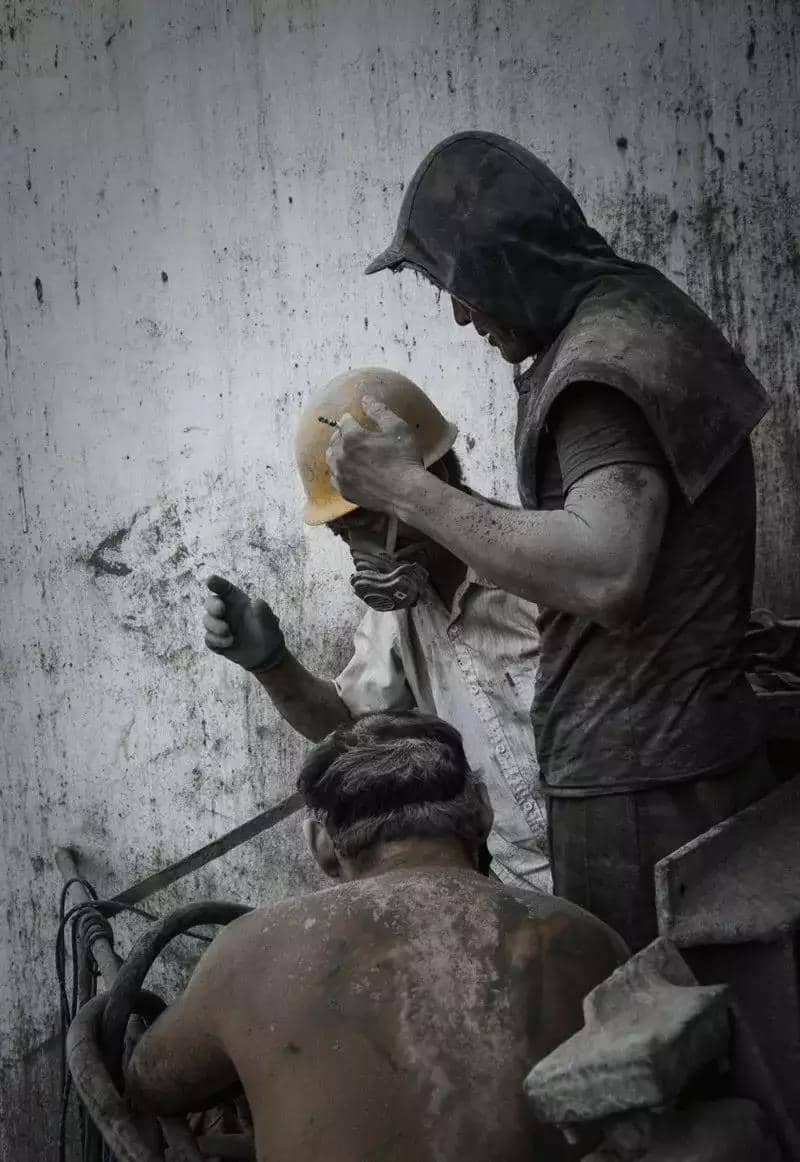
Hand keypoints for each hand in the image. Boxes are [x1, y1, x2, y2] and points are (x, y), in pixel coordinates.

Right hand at [203, 575, 286, 671]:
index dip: (216, 583)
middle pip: (210, 603)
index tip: (210, 581)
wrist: (266, 655)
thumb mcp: (270, 622)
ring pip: (207, 621)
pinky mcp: (216, 641)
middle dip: (212, 606)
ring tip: (230, 636)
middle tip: (221, 611)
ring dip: (215, 627)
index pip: (224, 588)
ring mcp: (219, 626)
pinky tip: (229, 643)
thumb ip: (264, 612)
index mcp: (237, 601)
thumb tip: (257, 601)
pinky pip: (208, 638)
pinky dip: (216, 641)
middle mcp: (226, 611)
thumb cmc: (268, 632)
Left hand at [326, 395, 425, 515]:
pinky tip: (349, 471)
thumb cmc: (404, 458)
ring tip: (348, 452)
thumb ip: (379, 411)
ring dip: (337, 452)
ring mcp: (341, 475)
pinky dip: (340, 472)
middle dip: (342, 435)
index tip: (355, 420)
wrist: (406, 493)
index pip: (344, 422)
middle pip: (335, 439)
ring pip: (331, 458)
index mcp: (352, 437)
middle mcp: (341, 455)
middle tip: (353, 436)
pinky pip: (335, 477)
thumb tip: (366, 399)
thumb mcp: (397, 428)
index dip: (351, 419)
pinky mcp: (344, 491)